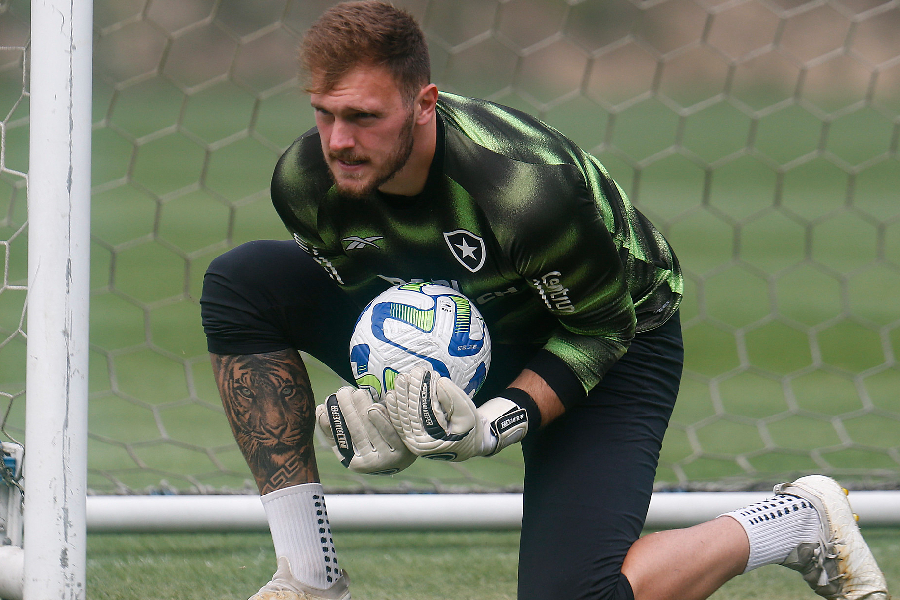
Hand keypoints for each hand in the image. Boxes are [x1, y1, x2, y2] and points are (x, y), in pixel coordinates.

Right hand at [315, 386, 415, 474]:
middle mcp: (369, 464)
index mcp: (354, 462)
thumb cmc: (374, 442)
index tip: (329, 401)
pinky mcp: (402, 452)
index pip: (340, 437)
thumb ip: (335, 427)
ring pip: (371, 429)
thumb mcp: (354, 439)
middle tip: (343, 392)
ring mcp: (387, 459)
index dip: (334, 419)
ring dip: (362, 408)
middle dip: (347, 409)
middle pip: (356, 431)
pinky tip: (375, 405)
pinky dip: (381, 418)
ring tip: (357, 393)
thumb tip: (320, 410)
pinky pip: (388, 431)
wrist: (406, 454)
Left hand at [384, 366, 529, 461]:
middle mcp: (418, 444)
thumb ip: (454, 399)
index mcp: (433, 441)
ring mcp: (411, 442)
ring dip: (400, 397)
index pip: (425, 411)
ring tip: (401, 379)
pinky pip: (398, 422)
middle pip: (411, 413)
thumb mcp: (467, 414)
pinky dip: (394, 408)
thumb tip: (439, 382)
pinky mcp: (408, 437)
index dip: (422, 391)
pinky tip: (391, 394)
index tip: (422, 374)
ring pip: (402, 417)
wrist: (467, 444)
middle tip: (409, 374)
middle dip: (409, 392)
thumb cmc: (469, 429)